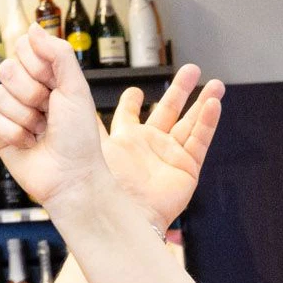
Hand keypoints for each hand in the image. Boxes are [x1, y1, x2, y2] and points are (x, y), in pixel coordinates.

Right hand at [0, 26, 109, 215]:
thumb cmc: (80, 137)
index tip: (55, 84)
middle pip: (7, 68)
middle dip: (31, 91)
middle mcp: (27, 91)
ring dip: (26, 116)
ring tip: (41, 130)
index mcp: (47, 76)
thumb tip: (34, 28)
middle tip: (48, 110)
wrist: (73, 177)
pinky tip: (29, 143)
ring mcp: (12, 111)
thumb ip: (58, 54)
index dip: (38, 64)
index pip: (23, 47)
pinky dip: (15, 133)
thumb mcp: (76, 88)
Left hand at [103, 63, 223, 228]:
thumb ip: (87, 120)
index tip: (134, 91)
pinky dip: (208, 122)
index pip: (131, 115)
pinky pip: (200, 141)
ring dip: (203, 102)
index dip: (132, 102)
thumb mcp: (90, 142)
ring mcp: (170, 156)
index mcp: (126, 139)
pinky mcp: (187, 169)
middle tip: (192, 70)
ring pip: (190, 123)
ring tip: (215, 85)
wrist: (125, 212)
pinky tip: (214, 105)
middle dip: (180, 89)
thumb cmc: (105, 182)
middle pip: (168, 110)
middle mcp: (149, 145)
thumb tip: (67, 96)